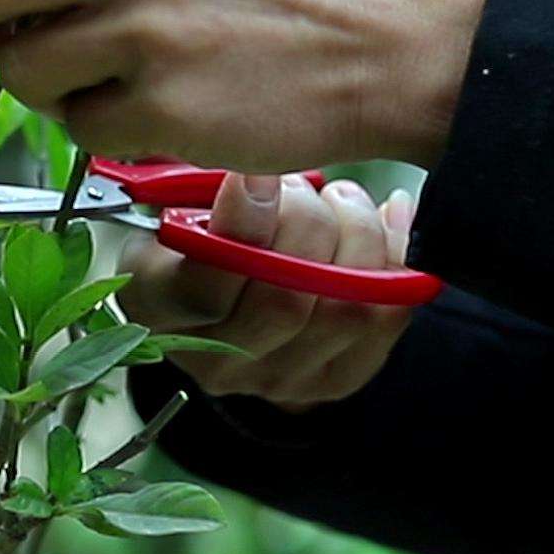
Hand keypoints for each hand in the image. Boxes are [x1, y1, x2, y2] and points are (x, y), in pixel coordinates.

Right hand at [117, 172, 415, 409]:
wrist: (228, 286)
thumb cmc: (199, 229)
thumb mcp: (176, 202)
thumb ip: (205, 192)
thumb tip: (255, 176)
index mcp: (158, 312)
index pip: (202, 290)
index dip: (242, 227)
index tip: (261, 173)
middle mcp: (214, 363)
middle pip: (284, 304)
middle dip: (308, 225)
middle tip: (305, 186)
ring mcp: (278, 380)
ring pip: (345, 312)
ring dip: (356, 238)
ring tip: (342, 201)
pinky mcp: (335, 379)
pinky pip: (386, 320)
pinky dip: (395, 258)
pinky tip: (385, 219)